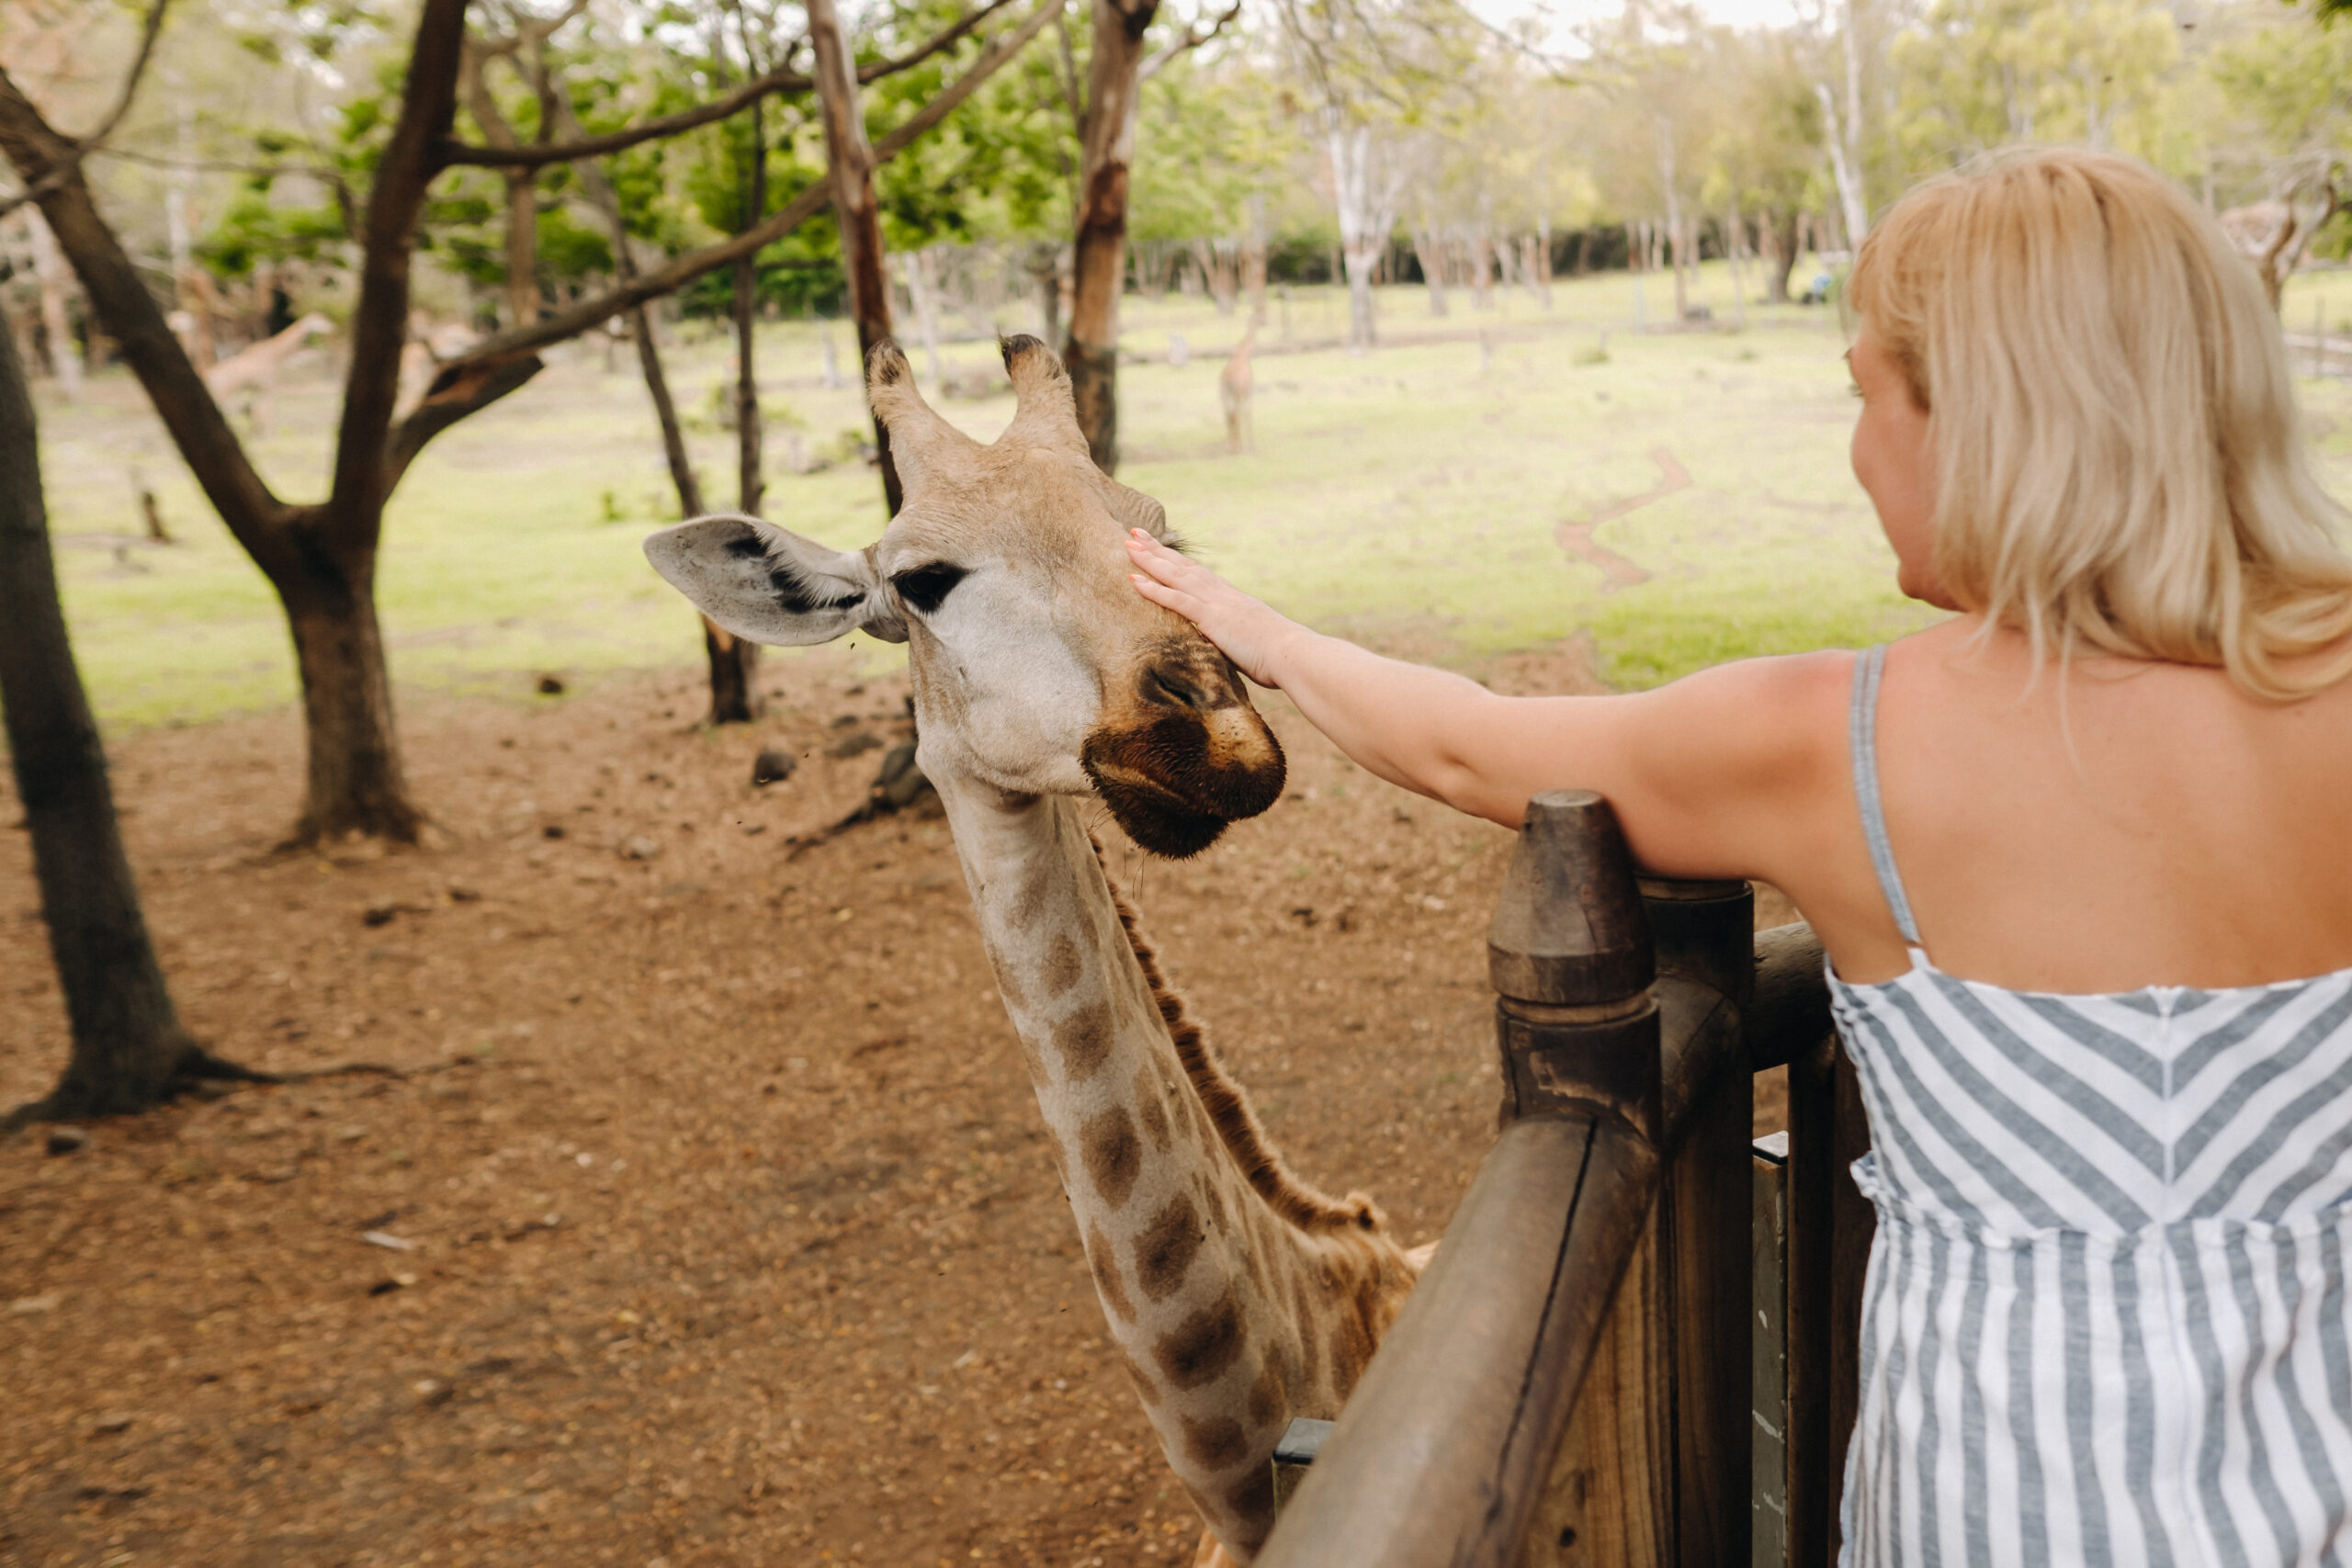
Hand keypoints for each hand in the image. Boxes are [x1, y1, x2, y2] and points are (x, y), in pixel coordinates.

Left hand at [1125, 529, 1301, 687]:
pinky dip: (1154, 589)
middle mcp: (1221, 594)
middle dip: (1157, 549)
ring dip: (1149, 560)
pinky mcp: (1212, 618)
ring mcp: (1216, 604)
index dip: (1176, 560)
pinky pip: (1176, 600)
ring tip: (1126, 545)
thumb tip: (1225, 644)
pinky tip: (1134, 579)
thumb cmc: (1279, 656)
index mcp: (1231, 599)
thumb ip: (1234, 638)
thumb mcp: (1252, 642)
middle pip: (1183, 566)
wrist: (1293, 655)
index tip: (1160, 547)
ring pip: (1175, 575)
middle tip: (1134, 532)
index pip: (1197, 574)